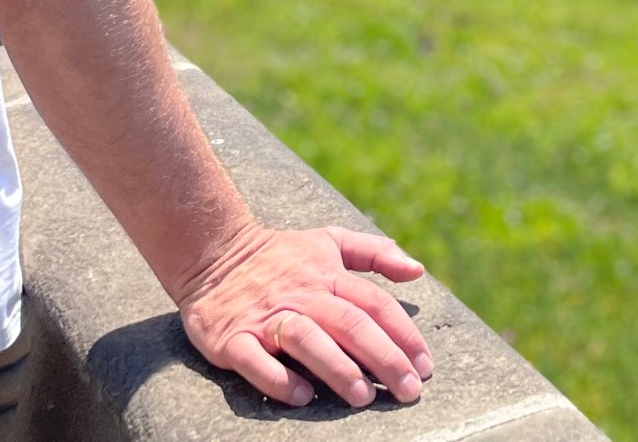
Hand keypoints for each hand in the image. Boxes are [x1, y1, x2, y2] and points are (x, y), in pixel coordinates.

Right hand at [179, 223, 433, 408]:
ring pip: (306, 339)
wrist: (212, 253)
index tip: (425, 366)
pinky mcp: (232, 338)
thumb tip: (417, 270)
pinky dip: (277, 378)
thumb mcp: (329, 241)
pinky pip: (254, 360)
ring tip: (362, 396)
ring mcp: (265, 317)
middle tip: (409, 391)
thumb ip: (375, 253)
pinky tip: (301, 396)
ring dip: (337, 367)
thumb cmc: (280, 255)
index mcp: (327, 275)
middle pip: (349, 323)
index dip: (403, 334)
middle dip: (383, 358)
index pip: (373, 304)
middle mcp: (301, 295)